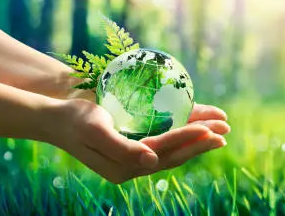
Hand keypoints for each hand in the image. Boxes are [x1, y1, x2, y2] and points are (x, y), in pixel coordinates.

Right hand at [42, 99, 229, 183]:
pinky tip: (201, 119)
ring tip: (222, 125)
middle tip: (225, 130)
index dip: (188, 140)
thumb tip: (152, 163)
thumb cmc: (75, 121)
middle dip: (202, 141)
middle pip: (176, 152)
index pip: (165, 152)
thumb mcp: (96, 133)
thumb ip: (123, 150)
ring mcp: (139, 153)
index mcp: (126, 166)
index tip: (210, 130)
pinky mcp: (140, 141)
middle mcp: (136, 163)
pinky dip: (186, 127)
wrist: (58, 117)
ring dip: (199, 135)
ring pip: (176, 146)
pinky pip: (168, 136)